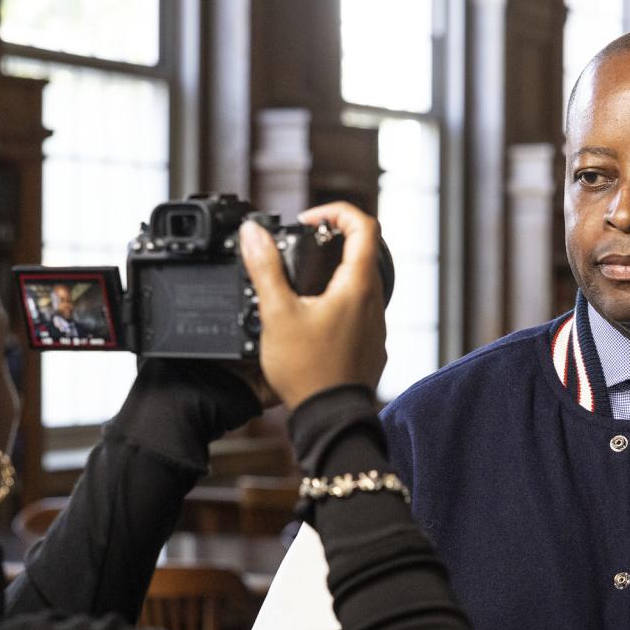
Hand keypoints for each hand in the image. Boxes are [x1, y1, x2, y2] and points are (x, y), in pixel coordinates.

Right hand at [238, 202, 387, 410]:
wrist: (330, 418)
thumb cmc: (308, 371)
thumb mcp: (277, 314)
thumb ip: (264, 268)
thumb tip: (253, 232)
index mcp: (358, 286)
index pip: (364, 225)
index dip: (336, 211)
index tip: (310, 220)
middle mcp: (374, 303)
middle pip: (362, 253)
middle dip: (331, 243)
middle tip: (301, 249)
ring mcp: (376, 327)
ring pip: (360, 285)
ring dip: (333, 277)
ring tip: (300, 289)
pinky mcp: (371, 347)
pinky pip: (358, 314)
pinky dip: (337, 305)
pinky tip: (311, 323)